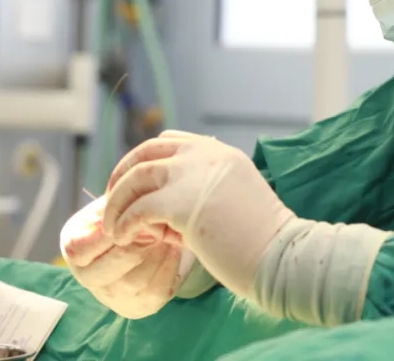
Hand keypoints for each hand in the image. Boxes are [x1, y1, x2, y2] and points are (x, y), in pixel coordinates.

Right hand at [60, 195, 190, 318]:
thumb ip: (117, 201)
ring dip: (155, 256)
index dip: (107, 235)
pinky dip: (169, 267)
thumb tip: (128, 205)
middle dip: (135, 248)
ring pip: (133, 282)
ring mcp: (114, 296)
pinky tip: (175, 249)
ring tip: (168, 235)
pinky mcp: (141, 305)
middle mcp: (88, 277)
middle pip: (106, 272)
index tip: (131, 218)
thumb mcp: (118, 201)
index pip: (80, 250)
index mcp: (75, 247)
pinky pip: (156, 290)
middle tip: (156, 227)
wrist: (154, 233)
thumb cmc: (131, 213)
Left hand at [101, 130, 292, 299]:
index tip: (134, 185)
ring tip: (114, 226)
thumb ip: (206, 190)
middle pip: (145, 152)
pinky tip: (123, 238)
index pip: (169, 141)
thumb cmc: (261, 238)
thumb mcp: (235, 198)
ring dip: (117, 202)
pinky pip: (137, 209)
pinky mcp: (182, 202)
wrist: (280, 253)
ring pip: (136, 177)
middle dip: (121, 176)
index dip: (144, 160)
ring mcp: (193, 175)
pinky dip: (124, 223)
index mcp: (220, 153)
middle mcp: (205, 156)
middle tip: (113, 202)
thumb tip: (167, 209)